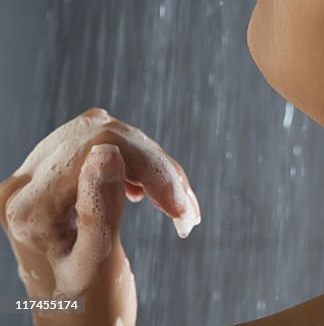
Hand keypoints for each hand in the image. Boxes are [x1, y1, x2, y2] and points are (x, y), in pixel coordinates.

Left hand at [0, 108, 201, 324]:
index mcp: (27, 208)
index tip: (180, 206)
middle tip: (184, 208)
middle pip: (99, 135)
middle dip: (154, 165)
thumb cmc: (88, 311)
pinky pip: (99, 148)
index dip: (148, 166)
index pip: (94, 147)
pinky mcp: (52, 180)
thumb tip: (109, 150)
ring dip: (149, 165)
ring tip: (174, 204)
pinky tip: (143, 194)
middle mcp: (22, 186)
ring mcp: (34, 180)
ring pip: (104, 136)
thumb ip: (99, 206)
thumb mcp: (98, 263)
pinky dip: (134, 167)